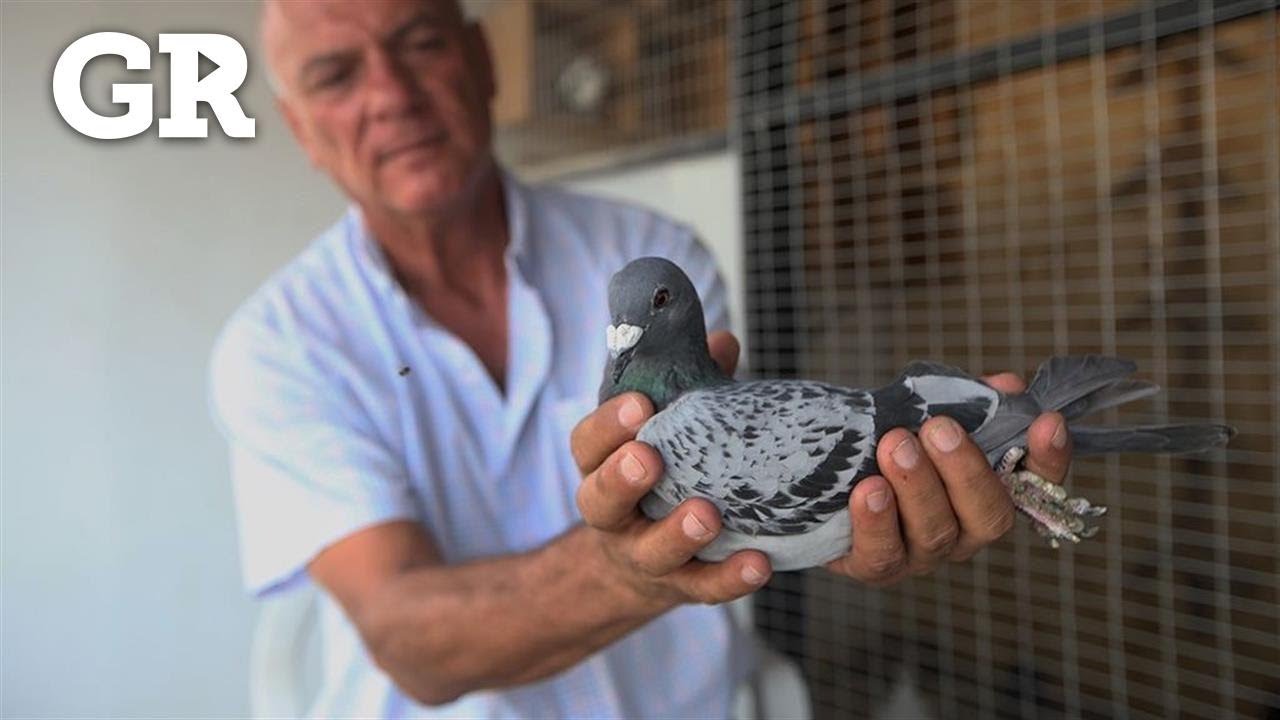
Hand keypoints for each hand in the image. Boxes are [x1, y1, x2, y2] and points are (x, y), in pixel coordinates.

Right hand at [571, 331, 771, 605]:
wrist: (645, 558)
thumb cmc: (664, 468)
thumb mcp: (669, 425)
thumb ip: (692, 384)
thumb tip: (722, 341)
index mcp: (600, 464)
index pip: (587, 443)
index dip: (608, 424)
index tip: (640, 404)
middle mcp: (611, 513)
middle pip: (600, 500)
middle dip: (622, 479)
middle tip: (650, 459)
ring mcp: (643, 554)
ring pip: (651, 551)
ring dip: (677, 533)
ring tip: (708, 514)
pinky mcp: (681, 586)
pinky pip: (702, 588)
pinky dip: (729, 579)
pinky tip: (759, 563)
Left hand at [826, 373, 1072, 586]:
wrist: (824, 477)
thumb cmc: (887, 443)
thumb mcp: (921, 413)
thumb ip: (963, 400)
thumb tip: (1006, 385)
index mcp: (988, 492)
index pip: (1037, 484)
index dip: (1049, 459)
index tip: (1047, 422)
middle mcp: (965, 531)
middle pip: (988, 516)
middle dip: (966, 470)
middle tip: (938, 428)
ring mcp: (922, 554)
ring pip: (935, 532)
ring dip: (918, 486)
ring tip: (895, 444)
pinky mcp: (875, 567)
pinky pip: (882, 555)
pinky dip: (876, 521)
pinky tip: (868, 490)